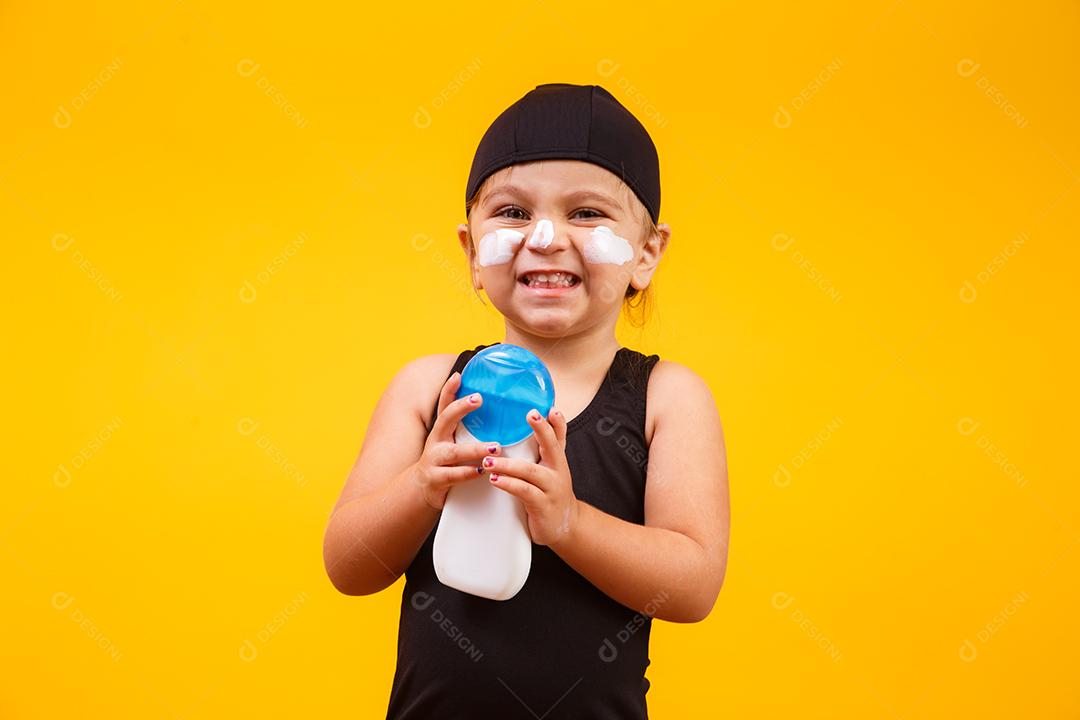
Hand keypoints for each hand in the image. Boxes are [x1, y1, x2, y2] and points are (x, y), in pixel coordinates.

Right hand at [413, 371, 500, 510]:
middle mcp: (436, 441)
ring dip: (476, 449)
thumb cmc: (443, 460)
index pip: (444, 405)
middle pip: (445, 419)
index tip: (459, 375)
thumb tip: (486, 405)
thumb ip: (463, 426)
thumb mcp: (449, 440)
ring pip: (455, 453)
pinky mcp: (437, 479)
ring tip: (495, 447)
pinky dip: (468, 473)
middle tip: (478, 398)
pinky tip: (482, 471)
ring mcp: (434, 460)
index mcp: (441, 429)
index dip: (449, 389)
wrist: (421, 487)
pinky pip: (454, 475)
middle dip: (461, 408)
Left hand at [483, 407, 579, 547]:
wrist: (564, 526)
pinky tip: (495, 480)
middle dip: (542, 430)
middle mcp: (558, 471)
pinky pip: (524, 492)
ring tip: (489, 460)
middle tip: (530, 414)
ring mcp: (552, 489)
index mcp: (558, 460)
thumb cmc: (551, 493)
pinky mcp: (542, 506)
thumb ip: (544, 448)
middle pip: (552, 447)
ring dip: (508, 464)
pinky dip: (509, 484)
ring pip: (530, 471)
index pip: (559, 436)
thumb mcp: (552, 469)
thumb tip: (537, 421)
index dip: (556, 422)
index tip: (549, 408)